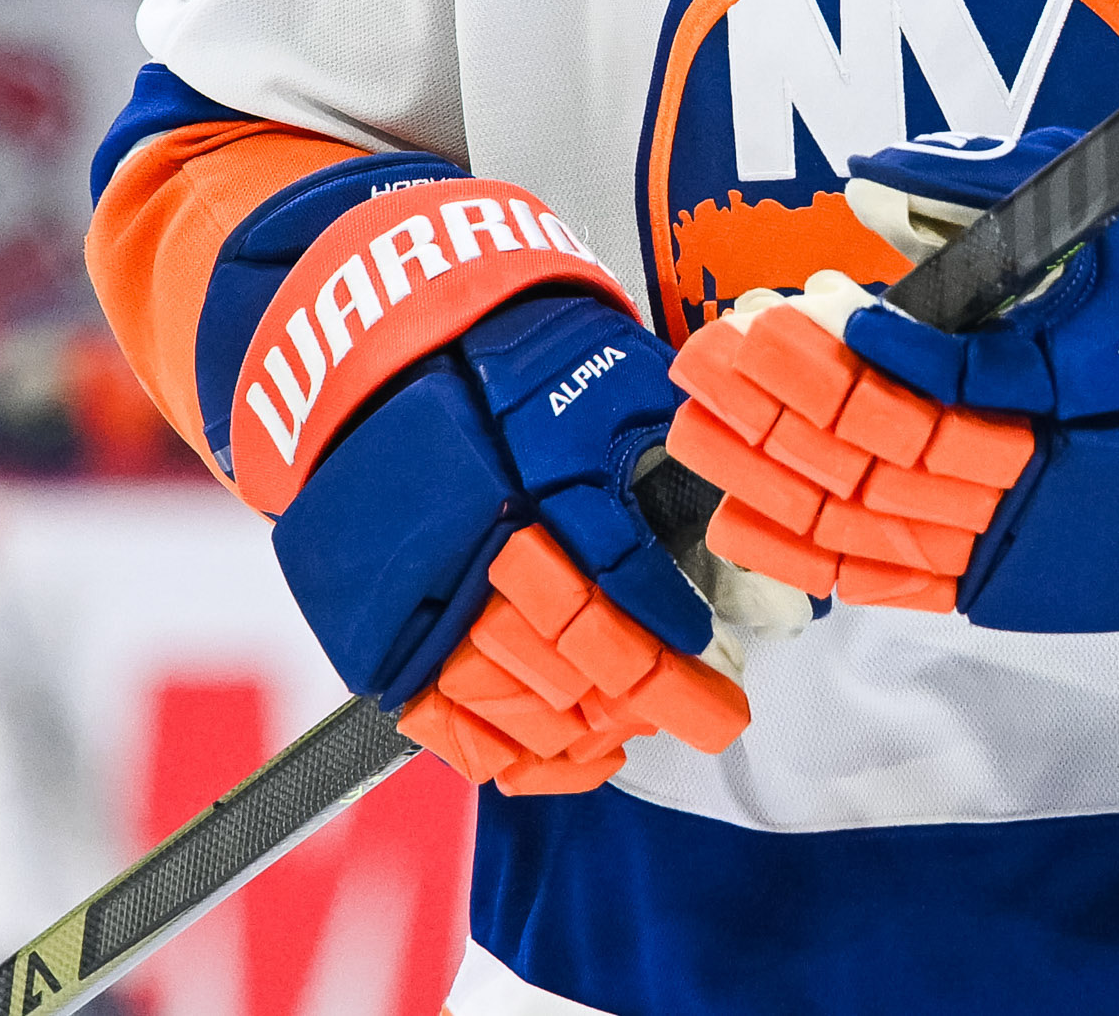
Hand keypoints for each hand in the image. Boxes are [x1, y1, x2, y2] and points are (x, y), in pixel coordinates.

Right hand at [233, 161, 748, 792]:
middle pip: (581, 649)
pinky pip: (455, 729)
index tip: (713, 648)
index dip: (673, 621)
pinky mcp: (382, 641)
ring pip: (523, 697)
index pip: (621, 574)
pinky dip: (522, 758)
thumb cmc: (514, 367)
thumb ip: (668, 448)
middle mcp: (480, 542)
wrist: (381, 359)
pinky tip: (580, 759)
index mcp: (538, 472)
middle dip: (662, 693)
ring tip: (647, 727)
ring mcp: (423, 598)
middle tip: (716, 714)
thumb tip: (737, 502)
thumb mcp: (609, 382)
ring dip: (596, 725)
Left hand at [669, 128, 1118, 633]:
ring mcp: (1038, 544)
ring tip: (701, 430)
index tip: (813, 307)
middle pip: (898, 456)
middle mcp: (1059, 483)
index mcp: (1093, 391)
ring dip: (780, 478)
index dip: (877, 352)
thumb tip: (872, 179)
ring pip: (884, 524)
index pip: (963, 389)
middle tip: (717, 354)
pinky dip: (819, 555)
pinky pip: (901, 579)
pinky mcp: (1019, 579)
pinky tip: (745, 518)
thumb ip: (987, 191)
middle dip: (792, 405)